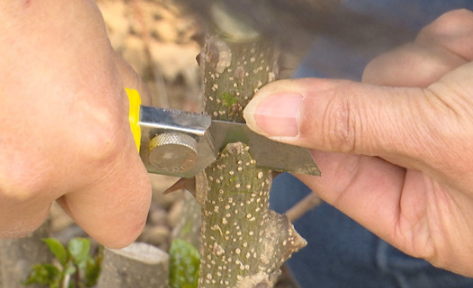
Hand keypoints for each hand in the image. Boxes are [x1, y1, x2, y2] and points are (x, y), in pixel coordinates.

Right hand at [0, 0, 150, 247]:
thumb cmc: (37, 6)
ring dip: (2, 170)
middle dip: (43, 182)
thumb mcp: (103, 63)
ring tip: (4, 113)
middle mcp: (27, 172)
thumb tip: (124, 150)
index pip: (121, 223)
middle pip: (37, 216)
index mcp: (93, 145)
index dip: (115, 204)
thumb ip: (116, 121)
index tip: (105, 193)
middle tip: (37, 133)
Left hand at [244, 9, 472, 275]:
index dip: (292, 133)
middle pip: (357, 103)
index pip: (323, 165)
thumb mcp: (446, 141)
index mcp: (407, 207)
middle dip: (396, 88)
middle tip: (451, 95)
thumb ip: (351, 123)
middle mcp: (420, 165)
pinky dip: (463, 43)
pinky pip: (435, 42)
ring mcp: (442, 117)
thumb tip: (262, 115)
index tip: (260, 105)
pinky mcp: (466, 77)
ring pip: (396, 67)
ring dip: (438, 62)